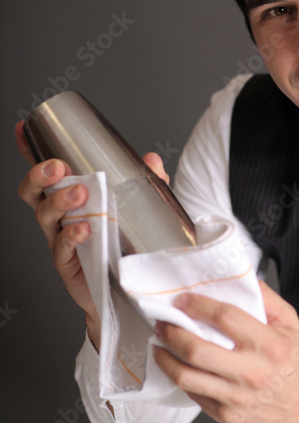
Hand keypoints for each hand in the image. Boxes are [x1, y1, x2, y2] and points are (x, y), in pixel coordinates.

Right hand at [16, 121, 168, 347]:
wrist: (124, 293)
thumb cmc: (124, 249)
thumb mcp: (138, 212)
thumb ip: (145, 186)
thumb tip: (151, 160)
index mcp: (70, 200)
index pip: (46, 173)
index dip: (30, 151)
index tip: (22, 129)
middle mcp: (59, 218)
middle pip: (34, 191)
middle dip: (39, 174)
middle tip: (58, 167)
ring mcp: (60, 241)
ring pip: (44, 216)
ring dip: (59, 200)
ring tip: (79, 193)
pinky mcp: (67, 264)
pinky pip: (62, 247)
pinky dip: (71, 235)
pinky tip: (84, 229)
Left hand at [153, 281, 298, 422]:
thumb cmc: (297, 365)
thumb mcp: (291, 325)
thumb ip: (267, 299)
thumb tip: (240, 279)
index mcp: (269, 345)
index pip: (225, 318)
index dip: (198, 306)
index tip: (183, 300)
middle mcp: (253, 372)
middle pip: (197, 350)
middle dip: (172, 332)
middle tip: (163, 323)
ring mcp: (237, 398)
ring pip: (187, 376)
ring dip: (165, 358)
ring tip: (160, 345)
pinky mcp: (227, 416)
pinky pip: (194, 394)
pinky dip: (181, 377)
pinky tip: (177, 366)